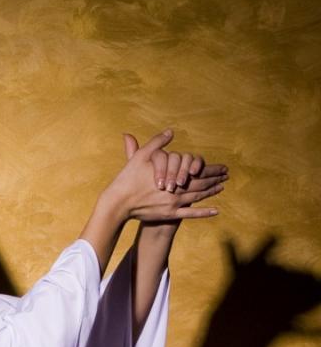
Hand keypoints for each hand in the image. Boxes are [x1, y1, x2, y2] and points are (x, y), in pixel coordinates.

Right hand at [101, 129, 227, 223]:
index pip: (197, 171)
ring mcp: (174, 204)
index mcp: (173, 175)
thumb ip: (157, 143)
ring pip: (197, 197)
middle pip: (200, 184)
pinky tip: (215, 210)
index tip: (222, 167)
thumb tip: (171, 132)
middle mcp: (176, 190)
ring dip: (211, 192)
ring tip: (222, 187)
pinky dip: (204, 212)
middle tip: (227, 175)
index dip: (211, 168)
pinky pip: (190, 214)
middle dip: (215, 179)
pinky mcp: (169, 214)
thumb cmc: (128, 178)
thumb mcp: (141, 155)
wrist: (119, 202)